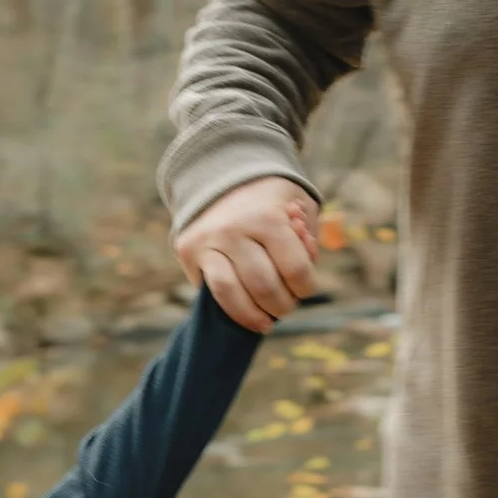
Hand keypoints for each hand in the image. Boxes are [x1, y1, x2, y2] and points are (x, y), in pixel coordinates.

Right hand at [173, 176, 320, 332]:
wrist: (225, 177)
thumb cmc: (272, 200)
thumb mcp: (301, 206)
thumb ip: (308, 239)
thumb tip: (306, 265)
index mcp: (267, 216)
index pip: (295, 270)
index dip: (305, 287)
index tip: (304, 288)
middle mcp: (234, 229)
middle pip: (265, 287)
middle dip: (282, 305)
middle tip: (287, 305)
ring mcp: (208, 241)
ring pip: (233, 294)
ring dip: (256, 316)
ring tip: (268, 320)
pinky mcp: (189, 251)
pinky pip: (214, 292)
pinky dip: (235, 312)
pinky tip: (250, 318)